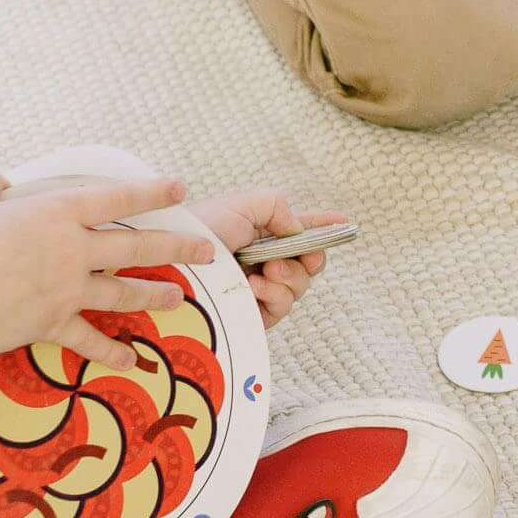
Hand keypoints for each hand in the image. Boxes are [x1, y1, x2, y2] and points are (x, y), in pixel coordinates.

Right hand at [0, 163, 204, 422]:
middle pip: (138, 247)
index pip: (117, 198)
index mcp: (58, 213)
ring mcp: (69, 291)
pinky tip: (132, 361)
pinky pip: (89, 340)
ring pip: (125, 292)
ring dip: (155, 295)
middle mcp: (74, 251)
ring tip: (180, 296)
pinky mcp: (55, 324)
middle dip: (179, 247)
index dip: (151, 192)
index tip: (180, 189)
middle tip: (210, 250)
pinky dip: (111, 352)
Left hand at [191, 184, 340, 325]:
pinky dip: (275, 295)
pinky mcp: (251, 314)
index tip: (345, 223)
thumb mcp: (243, 203)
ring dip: (288, 277)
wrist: (172, 263)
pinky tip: (255, 286)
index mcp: (263, 233)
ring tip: (265, 271)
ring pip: (299, 287)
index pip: (301, 231)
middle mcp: (263, 260)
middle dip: (311, 258)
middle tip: (301, 255)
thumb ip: (279, 208)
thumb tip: (297, 232)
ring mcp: (258, 288)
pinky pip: (281, 308)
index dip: (324, 227)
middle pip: (308, 264)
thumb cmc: (201, 229)